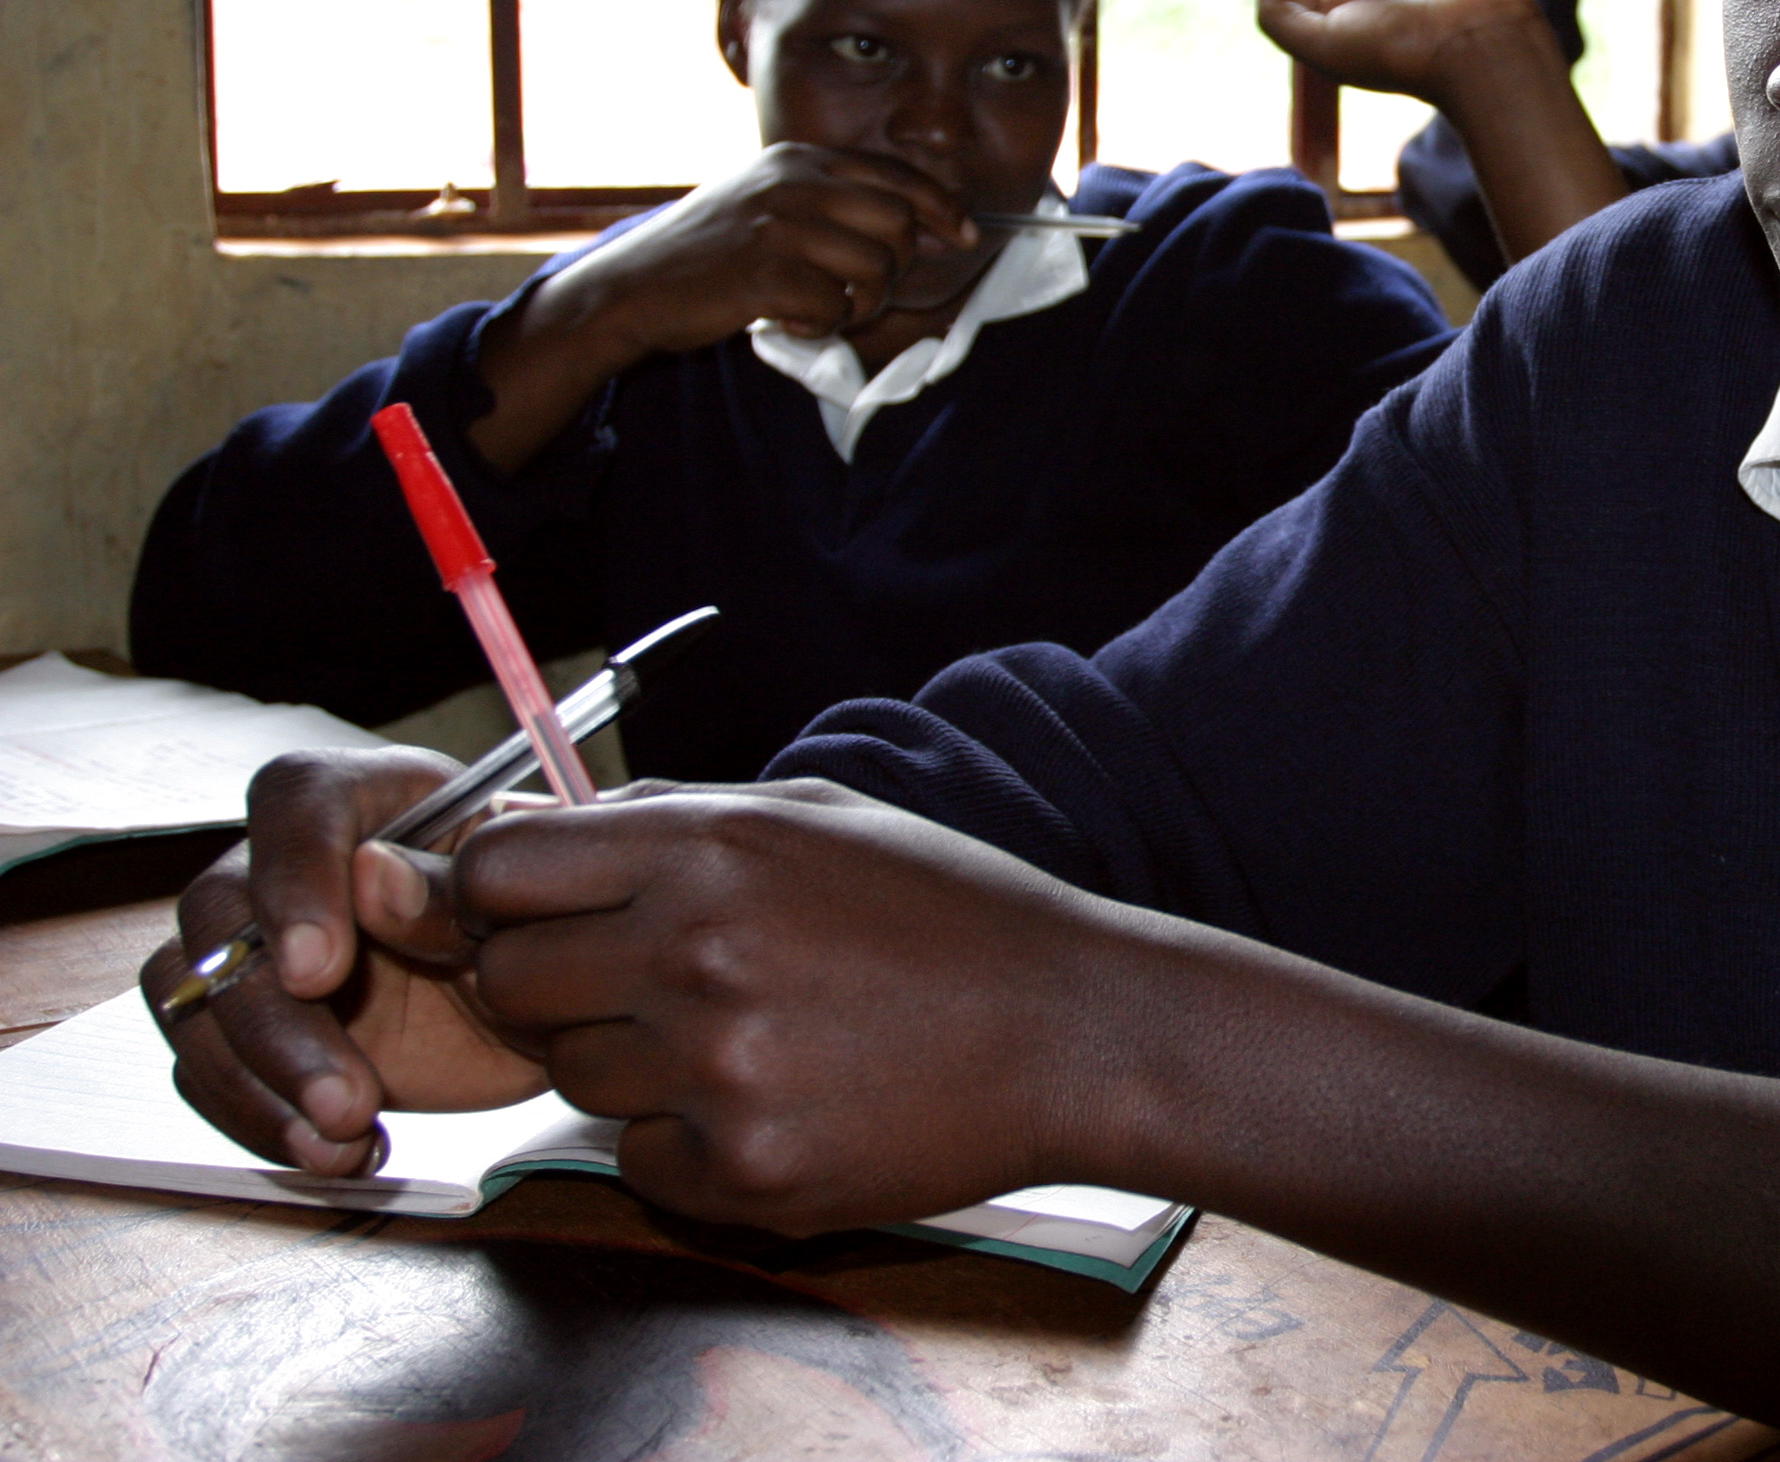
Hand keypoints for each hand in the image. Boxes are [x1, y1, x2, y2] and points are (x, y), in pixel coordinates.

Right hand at [142, 746, 548, 1176]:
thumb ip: (452, 887)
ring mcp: (254, 945)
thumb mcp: (527, 901)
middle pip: (220, 916)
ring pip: (192, 999)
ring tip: (346, 1138)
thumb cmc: (544, 917)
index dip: (293, 880)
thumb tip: (370, 877)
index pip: (295, 802)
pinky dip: (261, 1120)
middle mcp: (287, 861)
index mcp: (366, 798)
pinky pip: (205, 1069)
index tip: (320, 971)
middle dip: (272, 1021)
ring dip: (256, 1083)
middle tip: (346, 1097)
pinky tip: (343, 1153)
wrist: (550, 998)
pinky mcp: (246, 1024)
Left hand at [450, 781, 1122, 1235]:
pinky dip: (686, 1145)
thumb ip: (662, 815)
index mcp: (710, 849)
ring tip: (745, 1039)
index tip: (544, 915)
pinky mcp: (742, 1174)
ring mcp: (715, 1072)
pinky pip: (638, 1163)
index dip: (499, 896)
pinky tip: (779, 1103)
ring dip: (629, 1067)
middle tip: (644, 988)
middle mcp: (695, 955)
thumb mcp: (815, 816)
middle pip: (505, 981)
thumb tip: (517, 824)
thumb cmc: (949, 912)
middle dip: (551, 986)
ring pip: (568, 1079)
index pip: (495, 870)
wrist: (1074, 1032)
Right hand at [469, 143, 977, 472]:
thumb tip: (927, 227)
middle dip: (893, 269)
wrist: (632, 287)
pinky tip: (787, 319)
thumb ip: (836, 204)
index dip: (942, 206)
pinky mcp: (765, 272)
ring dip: (859, 304)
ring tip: (817, 307)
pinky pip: (836, 307)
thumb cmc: (710, 253)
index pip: (896, 175)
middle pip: (899, 225)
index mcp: (798, 159)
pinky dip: (821, 325)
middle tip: (855, 291)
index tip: (963, 234)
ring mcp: (779, 225)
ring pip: (877, 270)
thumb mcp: (768, 201)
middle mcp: (793, 182)